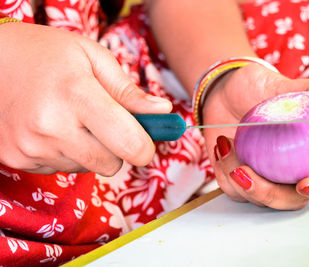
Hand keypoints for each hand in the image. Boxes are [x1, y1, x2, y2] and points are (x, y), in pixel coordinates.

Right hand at [0, 22, 171, 175]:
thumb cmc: (47, 54)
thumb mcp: (93, 58)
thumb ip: (129, 90)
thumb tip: (163, 112)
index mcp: (76, 95)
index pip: (128, 143)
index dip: (145, 147)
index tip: (146, 141)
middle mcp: (50, 127)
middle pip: (111, 164)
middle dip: (117, 149)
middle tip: (105, 123)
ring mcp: (30, 147)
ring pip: (86, 168)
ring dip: (89, 150)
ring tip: (71, 119)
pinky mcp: (16, 159)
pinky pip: (61, 168)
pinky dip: (66, 153)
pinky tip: (52, 128)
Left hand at [202, 63, 308, 209]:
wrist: (223, 90)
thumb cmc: (257, 87)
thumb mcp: (283, 84)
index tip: (305, 183)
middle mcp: (288, 172)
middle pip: (288, 201)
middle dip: (267, 194)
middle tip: (244, 172)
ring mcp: (262, 178)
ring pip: (256, 200)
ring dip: (236, 175)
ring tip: (226, 142)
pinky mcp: (237, 180)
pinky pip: (231, 190)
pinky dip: (223, 171)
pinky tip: (220, 146)